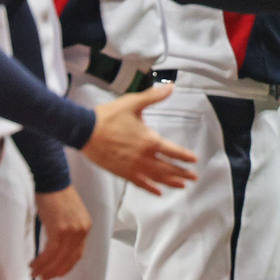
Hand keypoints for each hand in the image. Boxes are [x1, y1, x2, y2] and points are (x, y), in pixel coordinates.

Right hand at [30, 186, 91, 279]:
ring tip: (35, 273)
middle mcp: (82, 230)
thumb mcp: (68, 216)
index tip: (57, 273)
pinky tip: (33, 264)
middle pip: (69, 258)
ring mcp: (72, 230)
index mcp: (86, 227)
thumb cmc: (56, 196)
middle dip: (55, 271)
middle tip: (44, 278)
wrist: (52, 181)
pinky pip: (50, 252)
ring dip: (46, 268)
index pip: (78, 254)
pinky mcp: (59, 229)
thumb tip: (57, 249)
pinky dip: (41, 261)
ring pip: (59, 258)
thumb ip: (68, 232)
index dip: (66, 266)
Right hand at [82, 84, 197, 194]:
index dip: (185, 156)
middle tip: (193, 177)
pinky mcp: (122, 172)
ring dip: (171, 182)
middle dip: (182, 173)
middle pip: (168, 168)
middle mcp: (144, 157)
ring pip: (156, 177)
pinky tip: (158, 192)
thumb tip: (171, 87)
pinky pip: (140, 183)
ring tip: (182, 185)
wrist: (84, 131)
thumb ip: (154, 97)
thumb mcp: (134, 103)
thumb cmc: (109, 116)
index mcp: (149, 141)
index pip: (173, 151)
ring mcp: (133, 167)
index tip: (194, 160)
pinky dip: (151, 188)